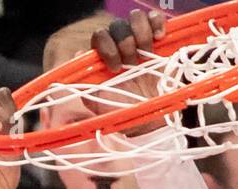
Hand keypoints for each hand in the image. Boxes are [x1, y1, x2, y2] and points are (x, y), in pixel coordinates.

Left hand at [89, 8, 168, 136]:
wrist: (148, 121)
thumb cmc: (123, 111)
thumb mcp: (98, 104)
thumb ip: (84, 84)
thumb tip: (78, 54)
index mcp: (105, 55)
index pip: (100, 36)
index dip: (107, 47)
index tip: (115, 67)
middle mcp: (121, 44)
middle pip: (118, 26)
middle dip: (125, 43)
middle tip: (132, 64)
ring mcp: (140, 41)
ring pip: (136, 18)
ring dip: (140, 33)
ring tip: (146, 54)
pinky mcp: (159, 42)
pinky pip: (155, 19)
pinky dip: (157, 22)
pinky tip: (159, 37)